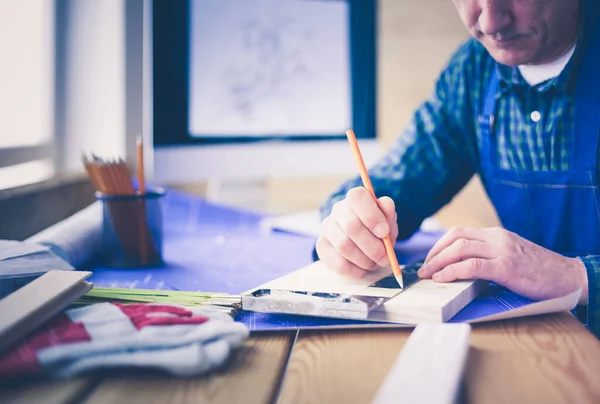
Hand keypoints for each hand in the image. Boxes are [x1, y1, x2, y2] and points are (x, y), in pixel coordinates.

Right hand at [316, 187, 398, 277]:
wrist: (363, 241)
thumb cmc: (376, 228)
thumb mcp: (387, 219)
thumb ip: (388, 212)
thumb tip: (385, 206)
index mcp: (355, 198)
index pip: (358, 198)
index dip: (372, 216)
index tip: (384, 233)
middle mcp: (338, 210)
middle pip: (351, 226)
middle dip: (372, 246)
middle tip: (385, 258)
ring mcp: (327, 227)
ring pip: (343, 245)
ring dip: (364, 260)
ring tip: (374, 264)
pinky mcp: (322, 246)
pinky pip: (337, 262)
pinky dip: (354, 270)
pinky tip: (363, 269)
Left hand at [418, 226, 588, 303]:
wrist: (568, 277)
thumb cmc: (538, 271)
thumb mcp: (509, 256)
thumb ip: (488, 256)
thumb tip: (459, 268)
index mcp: (495, 234)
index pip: (459, 232)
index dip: (439, 245)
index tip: (429, 258)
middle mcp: (496, 238)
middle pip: (455, 237)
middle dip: (434, 253)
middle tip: (423, 269)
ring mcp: (501, 251)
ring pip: (460, 248)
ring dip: (439, 262)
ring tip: (428, 275)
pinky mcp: (506, 267)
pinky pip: (472, 265)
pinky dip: (453, 271)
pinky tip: (442, 279)